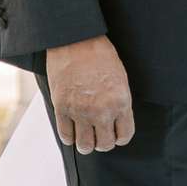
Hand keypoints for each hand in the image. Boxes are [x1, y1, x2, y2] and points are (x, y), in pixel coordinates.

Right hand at [45, 35, 134, 153]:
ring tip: (85, 137)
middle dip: (103, 142)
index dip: (120, 137)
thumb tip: (116, 120)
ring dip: (86, 144)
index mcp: (121, 102)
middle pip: (105, 144)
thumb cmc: (100, 54)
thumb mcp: (120, 77)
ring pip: (85, 145)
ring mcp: (80, 111)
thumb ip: (119, 101)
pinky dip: (69, 137)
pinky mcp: (62, 108)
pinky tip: (72, 130)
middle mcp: (102, 110)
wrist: (76, 39)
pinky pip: (65, 135)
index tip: (115, 134)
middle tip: (99, 135)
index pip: (125, 135)